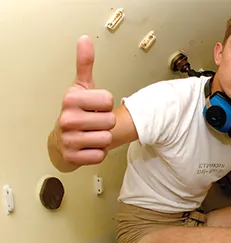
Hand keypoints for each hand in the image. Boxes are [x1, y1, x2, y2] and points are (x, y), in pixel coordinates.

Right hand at [57, 35, 114, 165]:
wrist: (62, 140)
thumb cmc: (76, 111)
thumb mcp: (81, 87)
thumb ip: (85, 64)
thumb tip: (85, 39)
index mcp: (71, 99)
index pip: (108, 100)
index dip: (106, 104)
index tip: (94, 106)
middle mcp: (67, 118)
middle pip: (110, 121)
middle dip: (106, 123)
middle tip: (93, 122)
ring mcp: (68, 139)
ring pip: (107, 138)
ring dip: (103, 138)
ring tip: (91, 133)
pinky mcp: (73, 157)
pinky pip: (100, 155)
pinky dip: (98, 152)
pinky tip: (87, 146)